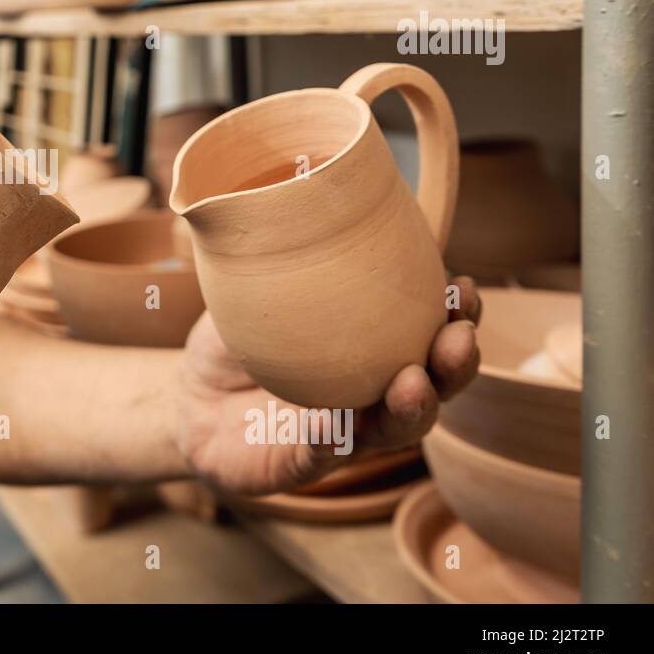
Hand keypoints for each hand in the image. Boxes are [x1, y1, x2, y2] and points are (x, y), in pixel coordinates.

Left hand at [176, 277, 480, 495]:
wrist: (189, 402)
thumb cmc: (235, 342)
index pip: (427, 335)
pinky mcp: (297, 463)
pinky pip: (319, 455)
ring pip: (391, 430)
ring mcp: (338, 433)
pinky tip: (332, 424)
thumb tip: (290, 190)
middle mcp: (367, 394)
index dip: (456, 317)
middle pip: (430, 388)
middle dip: (454, 366)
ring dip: (411, 409)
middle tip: (459, 339)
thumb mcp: (253, 291)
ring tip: (413, 383)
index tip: (464, 288)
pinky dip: (330, 440)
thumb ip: (281, 257)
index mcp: (371, 351)